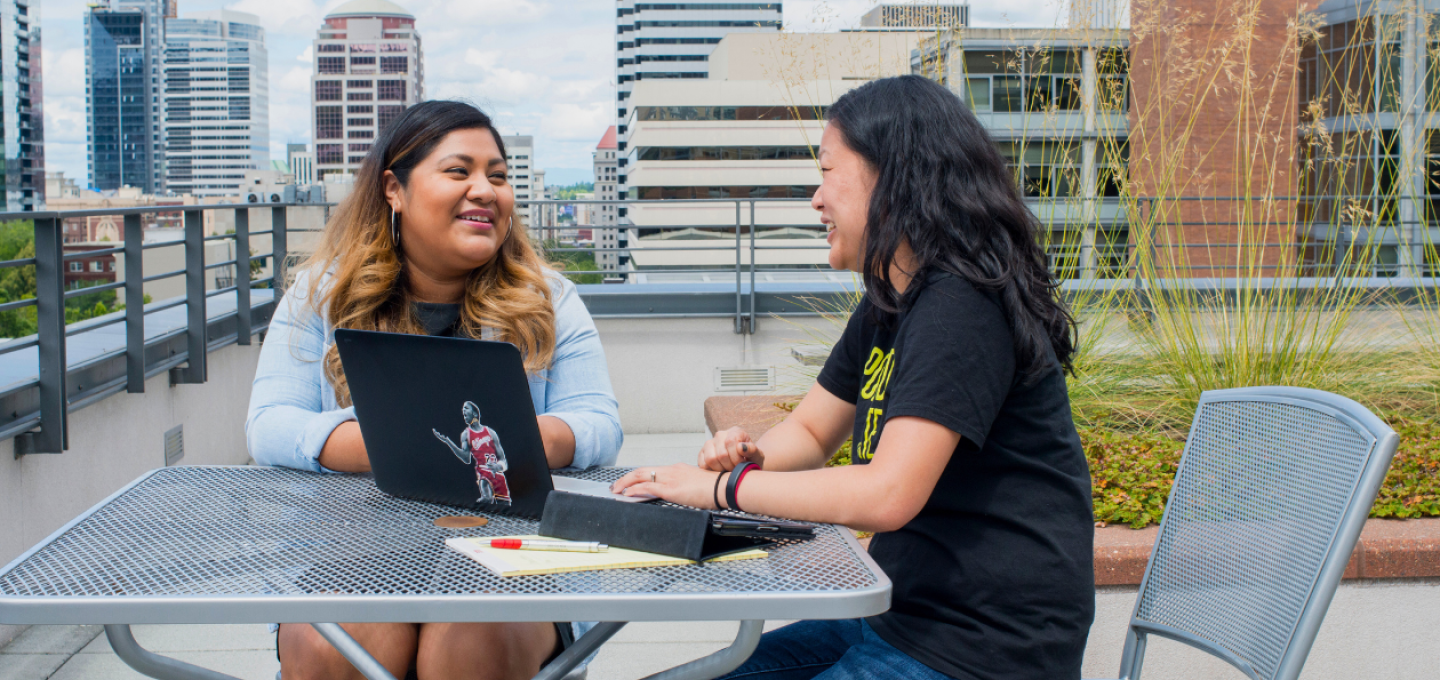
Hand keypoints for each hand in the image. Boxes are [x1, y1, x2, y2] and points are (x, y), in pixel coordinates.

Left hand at [611, 464, 725, 509]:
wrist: (724, 487)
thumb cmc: (715, 488)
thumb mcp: (696, 484)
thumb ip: (685, 486)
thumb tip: (680, 493)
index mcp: (677, 469)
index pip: (653, 470)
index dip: (638, 476)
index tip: (629, 482)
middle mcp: (671, 470)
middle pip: (643, 470)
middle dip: (627, 478)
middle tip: (616, 485)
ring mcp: (671, 479)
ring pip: (641, 476)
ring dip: (626, 483)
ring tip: (617, 490)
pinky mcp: (671, 489)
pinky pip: (648, 487)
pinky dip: (635, 490)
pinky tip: (628, 493)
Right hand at [698, 427, 763, 471]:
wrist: (744, 465)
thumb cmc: (751, 460)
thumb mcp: (757, 456)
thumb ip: (752, 450)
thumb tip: (741, 447)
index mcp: (735, 432)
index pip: (730, 441)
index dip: (736, 457)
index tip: (742, 464)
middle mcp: (721, 435)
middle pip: (721, 453)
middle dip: (730, 466)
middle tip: (736, 469)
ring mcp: (709, 443)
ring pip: (710, 459)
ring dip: (720, 469)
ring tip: (728, 470)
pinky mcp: (702, 453)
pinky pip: (703, 464)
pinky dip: (711, 471)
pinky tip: (720, 471)